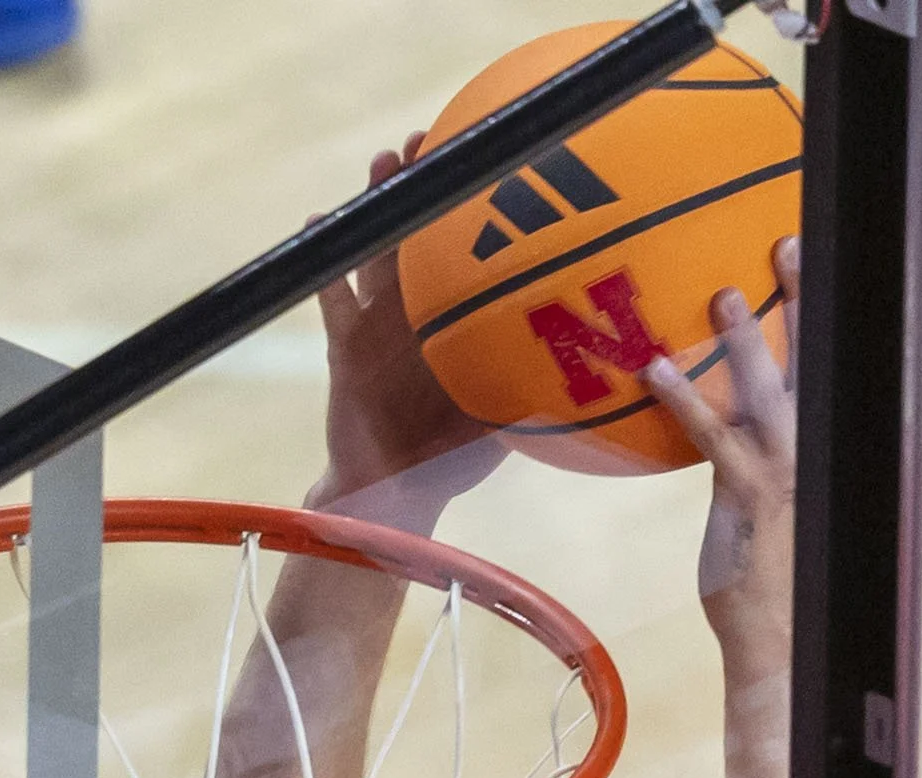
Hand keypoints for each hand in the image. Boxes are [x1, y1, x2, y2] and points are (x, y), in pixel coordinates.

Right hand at [309, 139, 504, 520]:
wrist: (392, 494)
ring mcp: (377, 323)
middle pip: (417, 233)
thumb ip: (538, 394)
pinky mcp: (342, 345)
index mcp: (456, 322)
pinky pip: (329, 295)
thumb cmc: (453, 459)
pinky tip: (318, 220)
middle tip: (431, 139)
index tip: (490, 163)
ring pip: (374, 249)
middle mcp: (417, 312)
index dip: (474, 210)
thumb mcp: (505, 421)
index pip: (466, 254)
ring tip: (384, 165)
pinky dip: (323, 261)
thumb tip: (604, 379)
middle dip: (422, 183)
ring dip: (377, 206)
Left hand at [644, 237, 799, 687]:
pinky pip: (714, 434)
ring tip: (720, 295)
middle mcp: (809, 450)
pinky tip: (658, 372)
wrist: (781, 636)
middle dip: (799, 300)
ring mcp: (781, 469)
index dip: (816, 319)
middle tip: (785, 244)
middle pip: (809, 360)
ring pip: (764, 387)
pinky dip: (686, 399)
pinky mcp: (744, 493)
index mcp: (821, 450)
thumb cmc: (774, 581)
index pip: (820, 371)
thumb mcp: (772, 517)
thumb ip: (752, 469)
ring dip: (743, 338)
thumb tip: (727, 442)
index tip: (809, 268)